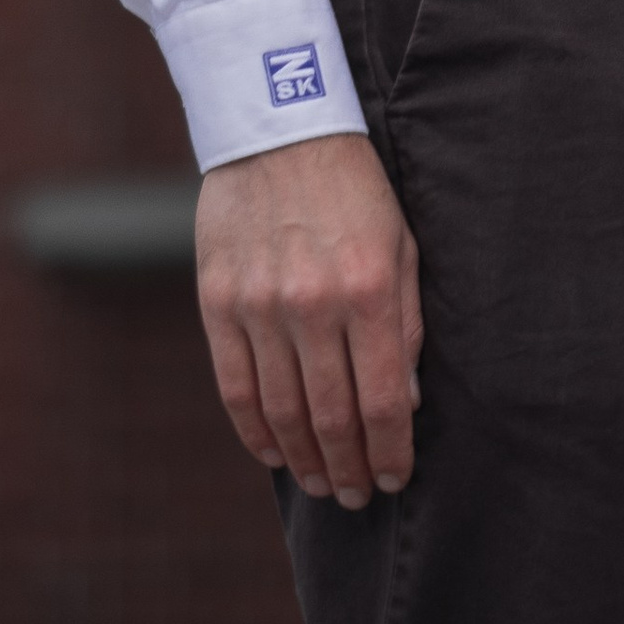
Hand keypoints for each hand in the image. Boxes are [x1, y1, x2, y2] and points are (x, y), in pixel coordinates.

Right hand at [196, 131, 421, 509]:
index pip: (381, 399)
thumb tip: (405, 403)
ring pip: (282, 412)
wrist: (279, 127)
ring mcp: (259, 306)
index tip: (398, 478)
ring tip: (323, 484)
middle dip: (350, 468)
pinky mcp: (218, 303)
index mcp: (368, 286)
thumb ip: (405, 322)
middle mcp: (312, 303)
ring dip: (304, 460)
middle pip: (331, 416)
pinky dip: (255, 432)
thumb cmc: (355, 188)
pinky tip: (274, 454)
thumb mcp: (401, 242)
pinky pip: (235, 389)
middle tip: (360, 495)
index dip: (391, 450)